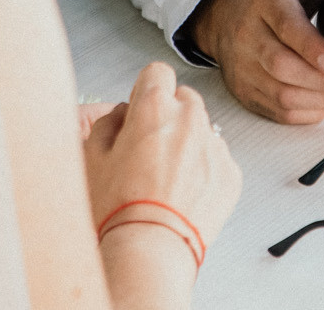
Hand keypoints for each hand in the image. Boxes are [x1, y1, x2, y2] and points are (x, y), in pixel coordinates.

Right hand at [82, 61, 241, 252]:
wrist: (150, 250)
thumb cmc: (119, 209)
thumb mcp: (92, 158)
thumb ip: (108, 123)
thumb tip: (123, 114)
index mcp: (154, 108)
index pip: (157, 72)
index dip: (146, 90)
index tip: (142, 108)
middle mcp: (190, 119)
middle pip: (184, 99)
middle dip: (169, 117)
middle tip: (150, 150)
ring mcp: (215, 146)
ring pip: (203, 130)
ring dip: (188, 144)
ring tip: (165, 179)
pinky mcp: (231, 174)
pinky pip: (217, 160)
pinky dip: (204, 171)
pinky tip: (182, 194)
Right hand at [184, 0, 323, 123]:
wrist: (226, 17)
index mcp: (265, 1)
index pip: (286, 26)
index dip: (311, 47)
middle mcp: (248, 35)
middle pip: (282, 66)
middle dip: (323, 80)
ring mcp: (243, 67)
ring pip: (281, 93)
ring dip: (319, 98)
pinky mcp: (245, 92)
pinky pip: (277, 112)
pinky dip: (306, 111)